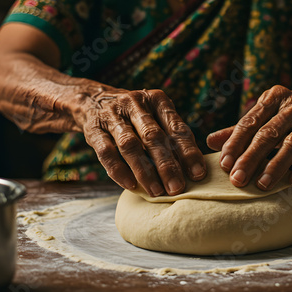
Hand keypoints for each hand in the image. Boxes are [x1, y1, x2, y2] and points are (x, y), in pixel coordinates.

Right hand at [74, 88, 205, 195]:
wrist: (93, 100)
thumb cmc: (136, 116)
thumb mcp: (155, 116)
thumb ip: (171, 137)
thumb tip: (193, 170)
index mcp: (157, 100)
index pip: (177, 128)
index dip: (188, 152)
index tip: (197, 175)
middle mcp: (135, 103)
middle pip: (154, 137)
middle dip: (167, 165)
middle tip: (177, 188)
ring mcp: (112, 115)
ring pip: (130, 145)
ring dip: (144, 171)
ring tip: (156, 191)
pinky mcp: (94, 129)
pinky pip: (106, 152)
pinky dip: (119, 170)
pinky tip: (131, 185)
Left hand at [206, 85, 291, 189]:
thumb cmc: (288, 125)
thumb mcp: (264, 124)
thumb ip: (239, 132)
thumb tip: (210, 141)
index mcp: (274, 97)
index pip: (250, 122)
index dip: (235, 144)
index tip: (224, 165)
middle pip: (269, 132)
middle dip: (251, 158)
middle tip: (238, 179)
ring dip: (276, 165)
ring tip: (262, 184)